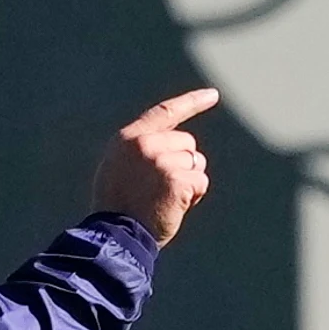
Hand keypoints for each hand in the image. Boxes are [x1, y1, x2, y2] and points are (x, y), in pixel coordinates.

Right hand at [92, 87, 218, 247]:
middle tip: (161, 189)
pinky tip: (174, 206)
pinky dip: (194, 196)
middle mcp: (145, 143)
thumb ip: (141, 150)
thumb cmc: (117, 208)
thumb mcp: (118, 167)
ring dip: (189, 181)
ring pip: (196, 163)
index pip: (165, 112)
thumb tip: (173, 146)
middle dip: (184, 164)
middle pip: (187, 143)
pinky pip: (201, 182)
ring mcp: (161, 160)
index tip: (213, 95)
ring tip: (163, 199)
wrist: (115, 234)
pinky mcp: (176, 178)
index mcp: (129, 138)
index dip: (192, 102)